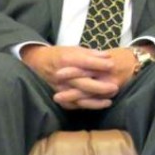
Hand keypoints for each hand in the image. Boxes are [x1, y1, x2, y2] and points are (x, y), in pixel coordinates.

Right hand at [20, 45, 136, 109]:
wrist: (39, 63)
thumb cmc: (62, 55)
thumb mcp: (75, 49)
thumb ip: (92, 54)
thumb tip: (108, 56)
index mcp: (66, 60)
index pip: (84, 62)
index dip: (98, 64)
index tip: (112, 65)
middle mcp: (61, 75)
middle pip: (81, 83)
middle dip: (99, 87)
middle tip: (115, 87)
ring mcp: (59, 87)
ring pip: (78, 97)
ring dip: (95, 100)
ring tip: (110, 100)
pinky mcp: (59, 96)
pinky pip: (74, 104)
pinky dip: (88, 105)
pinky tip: (101, 104)